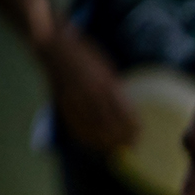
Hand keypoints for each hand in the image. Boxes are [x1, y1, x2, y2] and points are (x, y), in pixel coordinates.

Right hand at [39, 25, 136, 153]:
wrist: (55, 46)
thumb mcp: (106, 70)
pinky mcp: (63, 101)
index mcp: (106, 83)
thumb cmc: (86, 56)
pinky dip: (85, 136)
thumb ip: (115, 90)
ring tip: (114, 148)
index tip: (139, 136)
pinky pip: (75, 124)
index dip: (133, 128)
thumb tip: (128, 114)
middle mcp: (92, 92)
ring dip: (105, 141)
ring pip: (93, 127)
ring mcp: (76, 98)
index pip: (125, 113)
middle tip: (129, 147)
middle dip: (121, 138)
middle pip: (111, 124)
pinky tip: (92, 143)